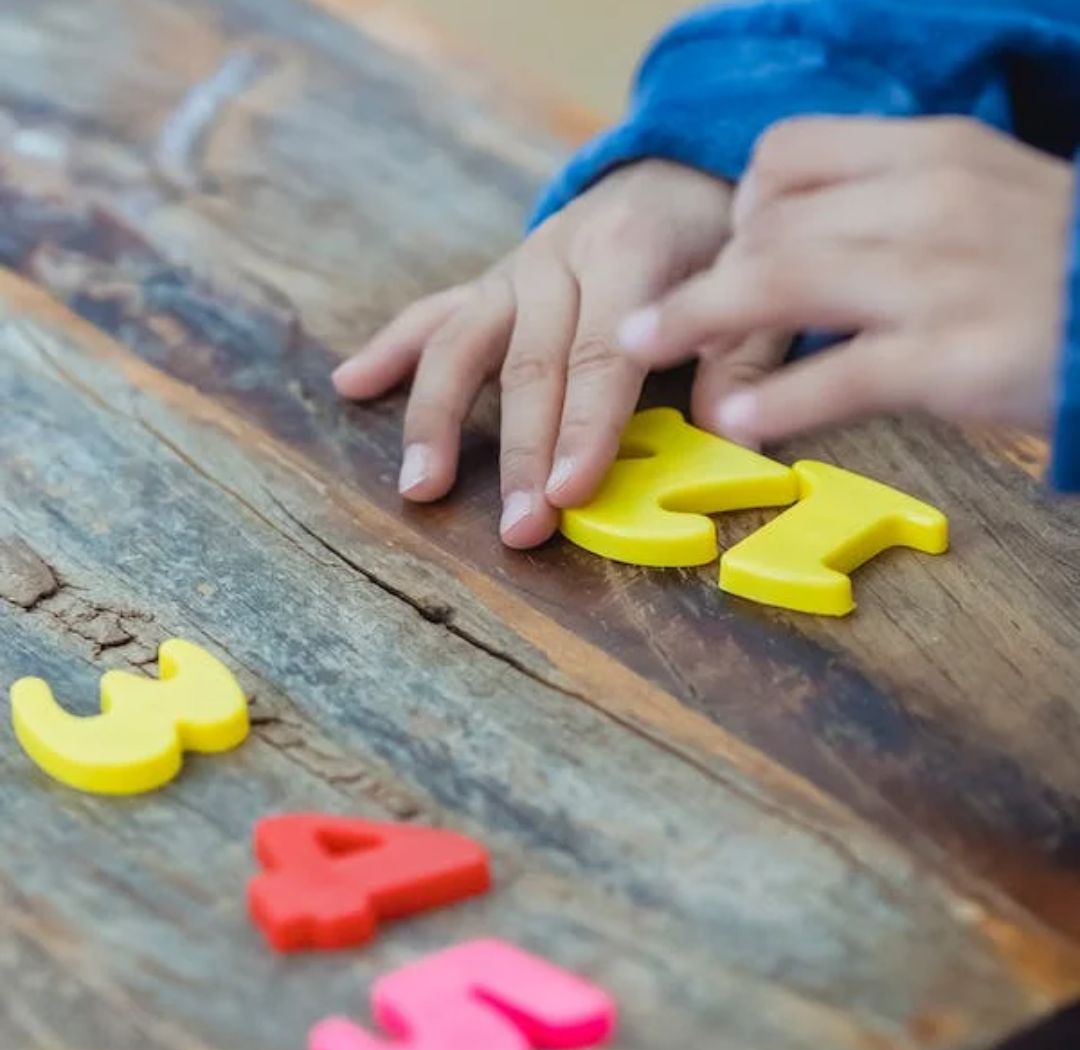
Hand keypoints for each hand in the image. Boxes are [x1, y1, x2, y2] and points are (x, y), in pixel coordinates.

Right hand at [333, 160, 788, 547]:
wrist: (677, 165)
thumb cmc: (720, 238)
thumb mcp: (755, 282)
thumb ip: (743, 352)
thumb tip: (721, 430)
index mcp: (627, 252)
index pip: (601, 353)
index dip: (585, 426)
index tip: (570, 494)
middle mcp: (556, 258)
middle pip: (529, 364)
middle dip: (521, 452)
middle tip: (519, 530)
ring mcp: (513, 270)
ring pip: (463, 343)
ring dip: (436, 417)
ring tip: (420, 487)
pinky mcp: (491, 283)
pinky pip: (434, 314)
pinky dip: (392, 348)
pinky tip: (351, 384)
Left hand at [619, 117, 1075, 445]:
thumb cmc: (1059, 268)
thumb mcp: (983, 201)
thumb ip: (891, 210)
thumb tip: (799, 243)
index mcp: (930, 152)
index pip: (787, 152)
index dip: (738, 206)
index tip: (726, 254)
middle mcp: (928, 200)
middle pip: (768, 223)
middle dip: (705, 278)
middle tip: (664, 325)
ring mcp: (942, 278)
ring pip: (783, 280)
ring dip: (698, 319)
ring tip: (641, 350)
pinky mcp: (957, 358)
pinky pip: (843, 374)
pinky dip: (779, 401)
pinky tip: (736, 422)